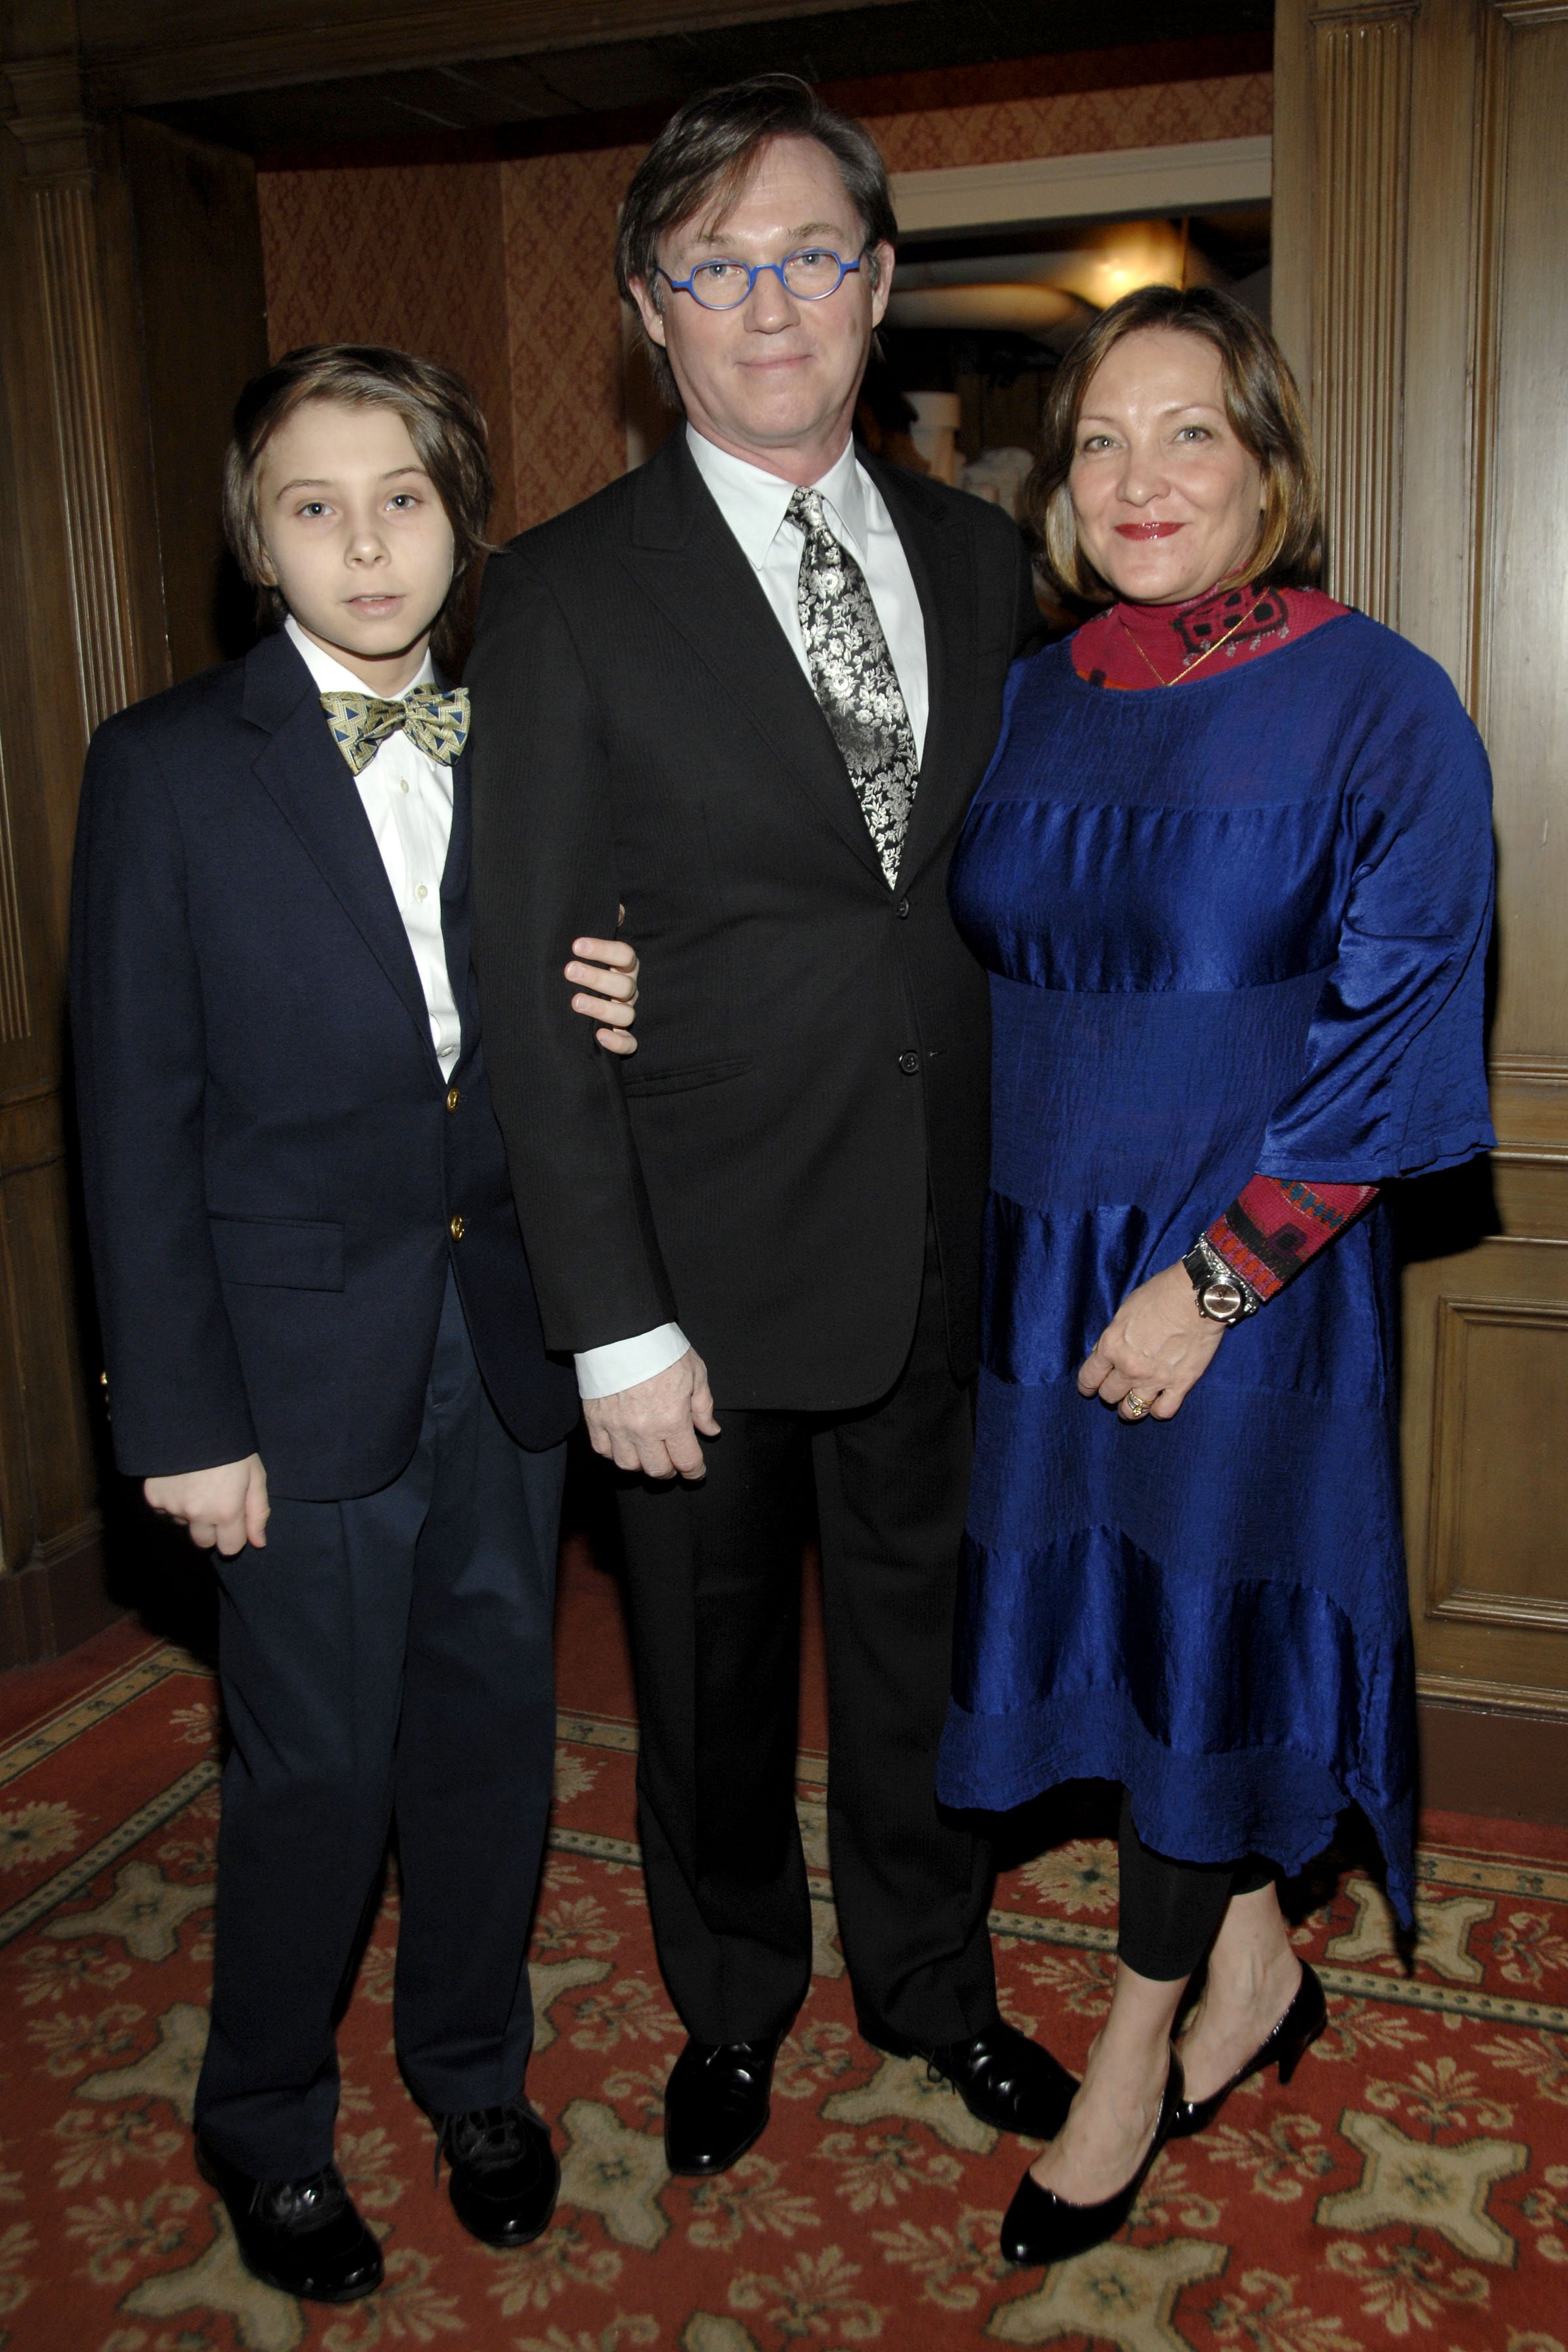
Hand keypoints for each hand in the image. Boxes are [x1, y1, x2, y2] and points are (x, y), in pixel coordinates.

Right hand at [144, 1454, 269, 1554]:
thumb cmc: (232, 1447)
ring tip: (197, 1485)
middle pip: (204, 1542)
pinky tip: (180, 1481)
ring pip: (183, 1525)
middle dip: (211, 1529)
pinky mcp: (153, 1497)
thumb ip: (258, 1512)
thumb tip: (258, 1542)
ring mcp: (173, 1507)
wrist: (192, 1421)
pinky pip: (164, 1511)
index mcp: (226, 1512)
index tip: (234, 1521)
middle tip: (214, 1502)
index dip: (234, 1536)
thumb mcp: (255, 1475)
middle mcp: (198, 1515)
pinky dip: (172, 1501)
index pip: (230, 1548)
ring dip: (190, 1513)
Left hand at [565, 905, 638, 1055]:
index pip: (624, 954)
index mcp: (624, 965)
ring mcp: (625, 1012)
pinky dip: (618, 1042)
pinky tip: (599, 1036)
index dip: (603, 949)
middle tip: (569, 970)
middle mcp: (628, 989)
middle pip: (624, 984)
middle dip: (597, 977)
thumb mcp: (588, 943)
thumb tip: (613, 907)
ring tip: (575, 1002)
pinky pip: (629, 1044)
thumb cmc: (584, 964)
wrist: (573, 998)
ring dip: (602, 1008)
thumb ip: (600, 923)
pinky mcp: (621, 1036)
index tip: (576, 944)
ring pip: (626, 1013)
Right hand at [582, 1348, 718, 1479]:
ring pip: (628, 1466)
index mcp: (672, 1420)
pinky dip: (614, 1451)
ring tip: (647, 1451)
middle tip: (673, 1459)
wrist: (622, 1331)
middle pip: (657, 1470)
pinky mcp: (594, 1418)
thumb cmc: (661, 1348)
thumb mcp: (695, 1373)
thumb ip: (703, 1407)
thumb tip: (710, 1431)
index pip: (686, 1461)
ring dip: (641, 1463)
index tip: (696, 1471)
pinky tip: (624, 1441)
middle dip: (670, 1469)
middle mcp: (643, 1430)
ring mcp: (616, 1426)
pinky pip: (603, 1450)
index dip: (695, 1471)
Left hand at [1078, 1263, 1225, 1421]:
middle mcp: (1129, 1367)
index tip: (1089, 1389)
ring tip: (1134, 1402)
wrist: (1197, 1296)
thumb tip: (1102, 1353)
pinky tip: (1159, 1402)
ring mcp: (1155, 1379)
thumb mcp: (1124, 1310)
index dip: (1087, 1386)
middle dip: (1110, 1393)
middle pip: (1109, 1395)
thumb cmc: (1160, 1295)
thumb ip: (1112, 1336)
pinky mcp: (1180, 1384)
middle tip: (1117, 1387)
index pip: (1089, 1378)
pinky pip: (1163, 1411)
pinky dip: (1159, 1410)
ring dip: (1130, 1407)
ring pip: (1132, 1410)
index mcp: (1111, 1346)